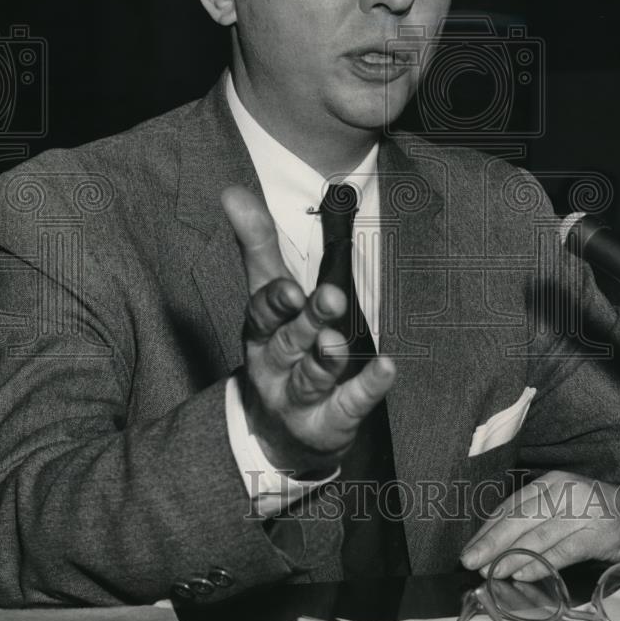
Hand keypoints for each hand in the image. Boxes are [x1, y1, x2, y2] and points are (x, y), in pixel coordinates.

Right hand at [221, 184, 395, 475]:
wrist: (281, 429)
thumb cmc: (279, 345)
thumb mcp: (268, 295)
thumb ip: (258, 245)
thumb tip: (232, 191)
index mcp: (260, 332)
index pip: (263, 314)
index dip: (276, 302)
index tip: (292, 288)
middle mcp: (274, 365)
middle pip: (290, 341)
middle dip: (309, 320)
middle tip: (333, 298)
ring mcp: (298, 398)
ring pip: (311, 376)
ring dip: (327, 358)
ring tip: (341, 341)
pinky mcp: (328, 422)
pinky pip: (348, 406)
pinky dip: (366, 388)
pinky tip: (387, 368)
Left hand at [460, 470, 619, 579]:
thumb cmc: (593, 516)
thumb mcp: (560, 509)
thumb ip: (532, 521)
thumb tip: (493, 545)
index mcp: (549, 483)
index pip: (510, 506)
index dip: (487, 530)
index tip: (469, 549)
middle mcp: (563, 491)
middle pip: (519, 518)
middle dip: (491, 542)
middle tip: (470, 561)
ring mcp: (581, 510)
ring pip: (538, 535)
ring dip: (512, 557)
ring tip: (493, 572)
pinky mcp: (598, 532)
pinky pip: (563, 550)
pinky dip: (541, 563)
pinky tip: (524, 575)